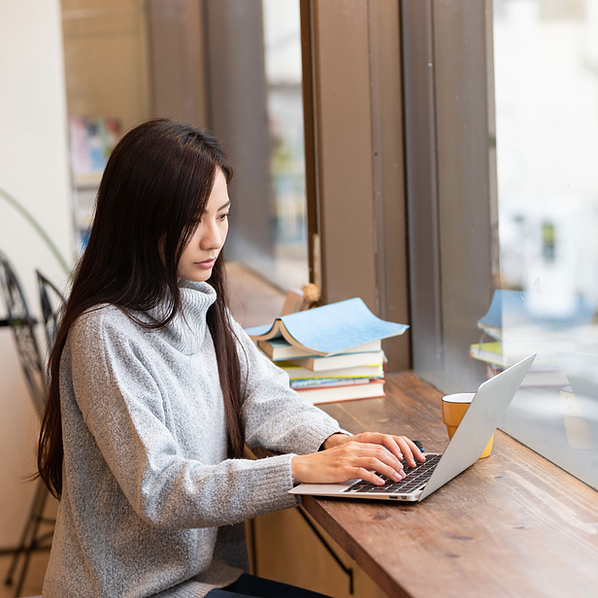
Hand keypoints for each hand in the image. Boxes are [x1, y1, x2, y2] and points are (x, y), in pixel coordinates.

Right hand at [291, 433, 424, 486]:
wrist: (305, 466)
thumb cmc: (324, 465)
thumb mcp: (343, 458)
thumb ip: (358, 460)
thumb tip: (377, 469)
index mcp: (354, 445)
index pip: (379, 446)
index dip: (393, 454)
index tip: (403, 463)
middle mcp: (352, 449)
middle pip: (380, 452)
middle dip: (395, 462)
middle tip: (403, 472)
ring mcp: (347, 458)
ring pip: (374, 460)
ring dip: (389, 470)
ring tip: (397, 478)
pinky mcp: (342, 469)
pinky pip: (362, 472)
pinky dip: (373, 477)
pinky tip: (380, 483)